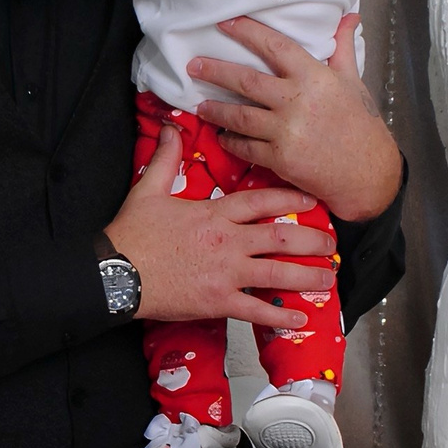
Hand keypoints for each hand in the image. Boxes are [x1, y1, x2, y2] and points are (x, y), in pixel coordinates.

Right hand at [103, 124, 338, 330]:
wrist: (115, 273)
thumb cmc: (132, 233)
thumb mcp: (149, 189)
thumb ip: (167, 158)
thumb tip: (172, 128)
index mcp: (214, 214)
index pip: (261, 201)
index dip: (290, 197)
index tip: (311, 199)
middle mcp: (227, 242)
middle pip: (280, 237)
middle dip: (311, 240)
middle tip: (332, 243)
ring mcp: (225, 274)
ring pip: (277, 273)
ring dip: (307, 276)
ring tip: (327, 277)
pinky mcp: (217, 302)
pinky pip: (255, 310)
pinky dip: (280, 315)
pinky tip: (300, 318)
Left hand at [188, 14, 402, 220]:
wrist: (368, 174)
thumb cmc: (361, 125)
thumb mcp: (353, 82)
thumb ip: (342, 48)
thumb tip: (348, 16)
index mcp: (315, 77)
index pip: (274, 46)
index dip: (247, 32)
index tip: (224, 23)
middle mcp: (297, 101)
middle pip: (246, 81)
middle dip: (215, 71)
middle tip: (193, 65)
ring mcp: (286, 131)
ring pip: (239, 116)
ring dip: (215, 110)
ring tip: (199, 105)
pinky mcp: (279, 159)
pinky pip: (245, 147)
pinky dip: (230, 141)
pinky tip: (221, 136)